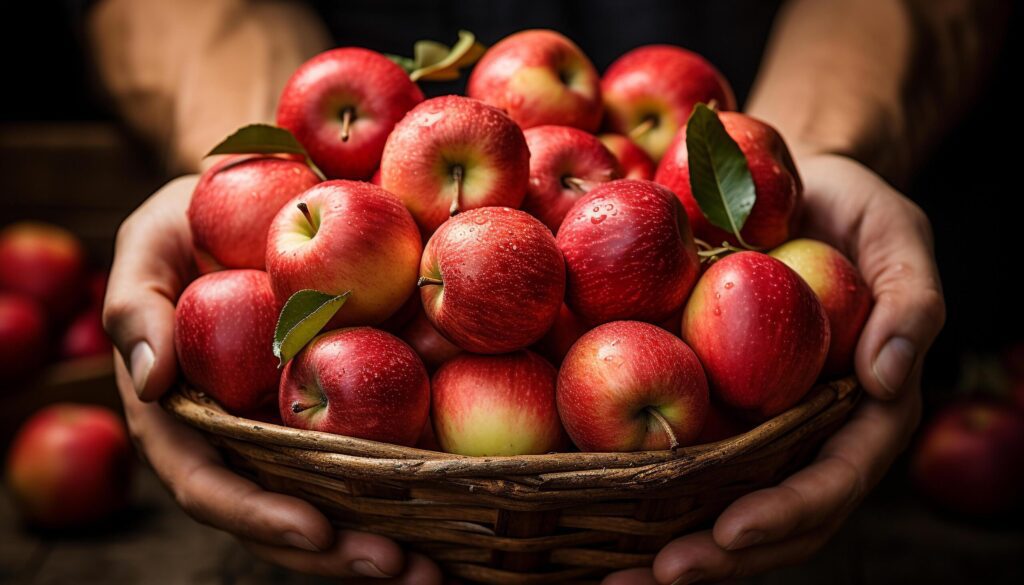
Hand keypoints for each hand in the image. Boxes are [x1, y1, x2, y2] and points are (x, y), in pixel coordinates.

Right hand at [103, 177, 440, 582]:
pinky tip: (460, 509)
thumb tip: (148, 382)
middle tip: (400, 570)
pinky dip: (411, 489)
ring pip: (335, 501)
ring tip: (437, 571)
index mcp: (185, 414)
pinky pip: (374, 452)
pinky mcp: (345, 402)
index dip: (255, 513)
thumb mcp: (149, 244)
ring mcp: (295, 425)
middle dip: (335, 553)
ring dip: (382, 542)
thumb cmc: (191, 220)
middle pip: (283, 512)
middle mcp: (244, 434)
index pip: (209, 482)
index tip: (312, 528)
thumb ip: (136, 306)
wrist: (259, 195)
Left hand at [602, 154, 944, 583]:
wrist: (786, 185)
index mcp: (861, 409)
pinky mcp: (707, 403)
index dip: (789, 510)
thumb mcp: (896, 233)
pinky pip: (679, 457)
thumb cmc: (848, 208)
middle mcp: (804, 431)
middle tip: (659, 575)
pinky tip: (585, 515)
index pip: (834, 476)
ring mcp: (754, 423)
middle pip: (772, 514)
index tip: (732, 528)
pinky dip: (640, 494)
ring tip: (612, 578)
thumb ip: (910, 300)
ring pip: (719, 503)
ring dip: (673, 547)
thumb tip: (886, 377)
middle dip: (720, 555)